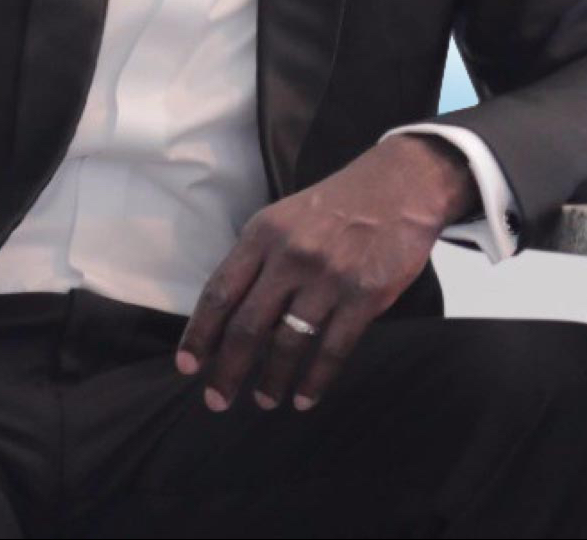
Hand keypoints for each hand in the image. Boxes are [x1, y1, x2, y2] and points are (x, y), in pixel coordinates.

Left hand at [176, 134, 476, 414]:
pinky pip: (333, 348)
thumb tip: (227, 313)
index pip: (219, 292)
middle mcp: (290, 256)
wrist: (399, 185)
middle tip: (217, 400)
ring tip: (264, 400)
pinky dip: (316, 380)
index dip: (200, 334)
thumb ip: (255, 259)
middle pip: (247, 325)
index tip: (187, 366)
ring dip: (272, 380)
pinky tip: (304, 398)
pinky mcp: (365, 295)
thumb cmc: (334, 206)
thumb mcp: (282, 218)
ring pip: (288, 343)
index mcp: (261, 234)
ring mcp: (328, 276)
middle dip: (227, 370)